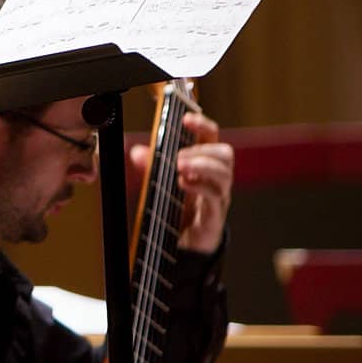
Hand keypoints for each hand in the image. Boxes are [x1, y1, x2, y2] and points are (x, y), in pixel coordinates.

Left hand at [130, 112, 232, 253]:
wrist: (183, 244)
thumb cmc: (176, 207)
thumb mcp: (161, 182)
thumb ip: (150, 166)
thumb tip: (136, 152)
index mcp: (204, 165)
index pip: (212, 137)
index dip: (202, 124)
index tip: (186, 119)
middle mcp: (216, 179)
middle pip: (225, 153)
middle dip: (202, 150)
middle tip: (178, 155)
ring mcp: (218, 197)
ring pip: (224, 174)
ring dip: (202, 165)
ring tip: (179, 167)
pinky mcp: (214, 216)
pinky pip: (216, 197)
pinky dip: (199, 187)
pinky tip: (183, 184)